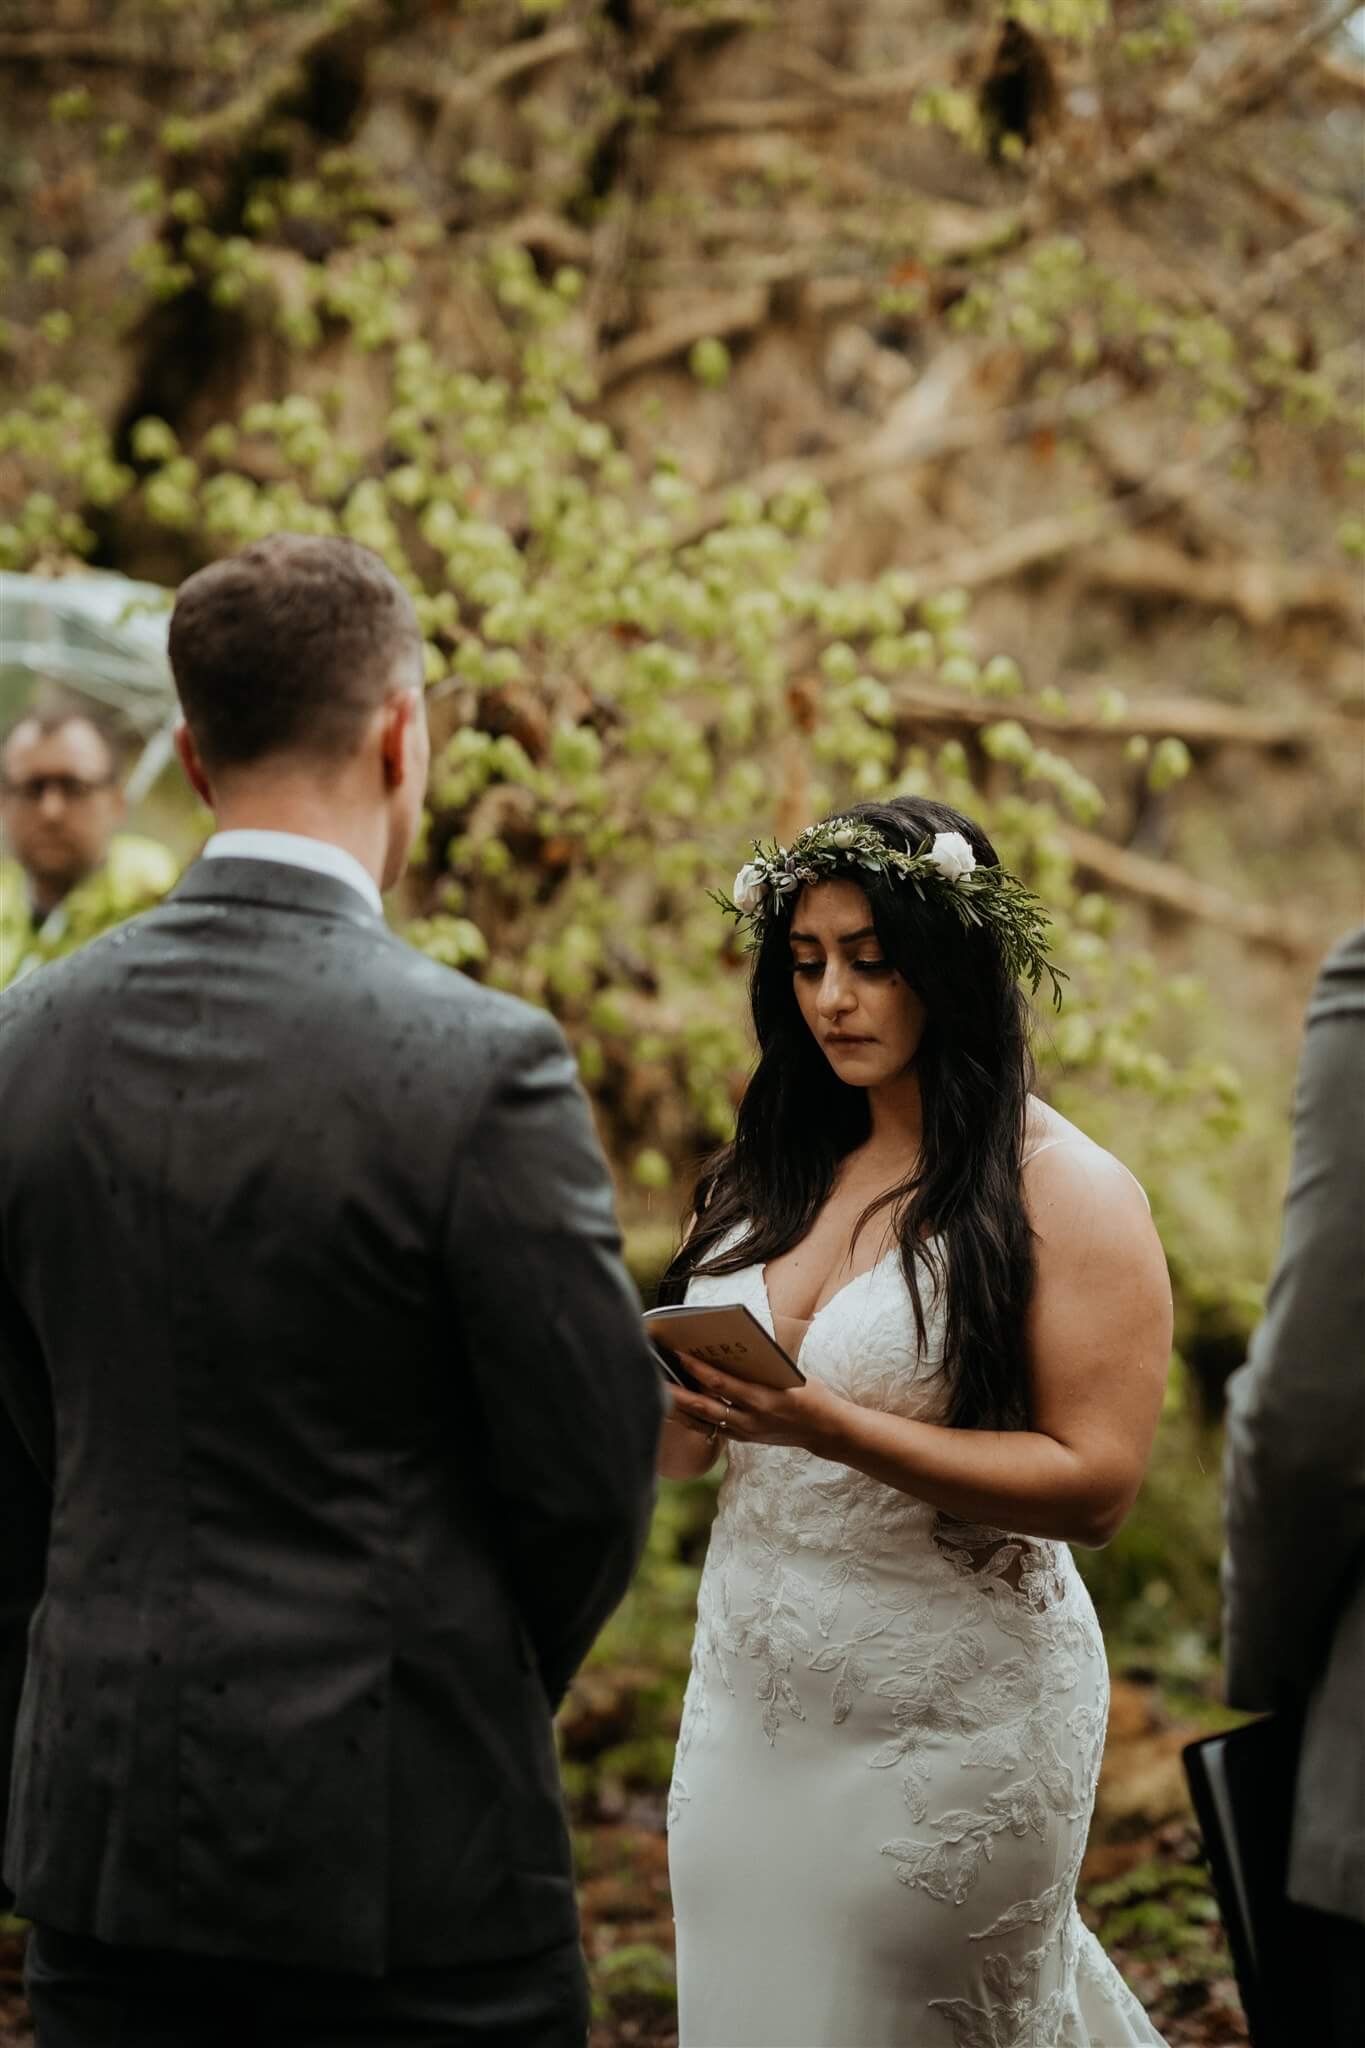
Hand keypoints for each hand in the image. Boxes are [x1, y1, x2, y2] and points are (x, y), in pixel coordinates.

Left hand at [667, 1353, 851, 1456]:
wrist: (824, 1429)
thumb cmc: (808, 1393)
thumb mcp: (787, 1375)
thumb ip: (757, 1368)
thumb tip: (725, 1350)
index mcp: (762, 1399)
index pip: (721, 1384)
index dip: (697, 1369)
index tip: (679, 1353)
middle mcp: (750, 1420)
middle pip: (704, 1407)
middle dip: (677, 1392)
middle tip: (656, 1375)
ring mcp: (745, 1433)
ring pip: (703, 1421)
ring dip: (680, 1406)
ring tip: (659, 1389)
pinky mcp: (743, 1439)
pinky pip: (711, 1428)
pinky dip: (694, 1417)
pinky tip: (678, 1405)